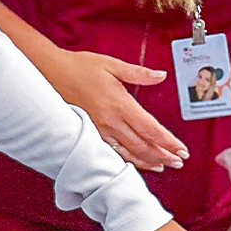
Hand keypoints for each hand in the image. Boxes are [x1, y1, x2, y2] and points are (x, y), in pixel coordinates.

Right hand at [39, 47, 187, 171]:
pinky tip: (134, 162)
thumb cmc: (79, 66)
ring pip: (128, 153)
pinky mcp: (88, 133)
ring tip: (162, 166)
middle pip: (143, 145)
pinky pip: (111, 152)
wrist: (49, 73)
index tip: (181, 150)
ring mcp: (98, 130)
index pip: (151, 129)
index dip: (168, 142)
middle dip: (163, 155)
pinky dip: (126, 160)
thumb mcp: (111, 65)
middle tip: (178, 162)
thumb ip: (139, 73)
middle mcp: (111, 121)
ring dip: (147, 161)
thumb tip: (161, 75)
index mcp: (120, 104)